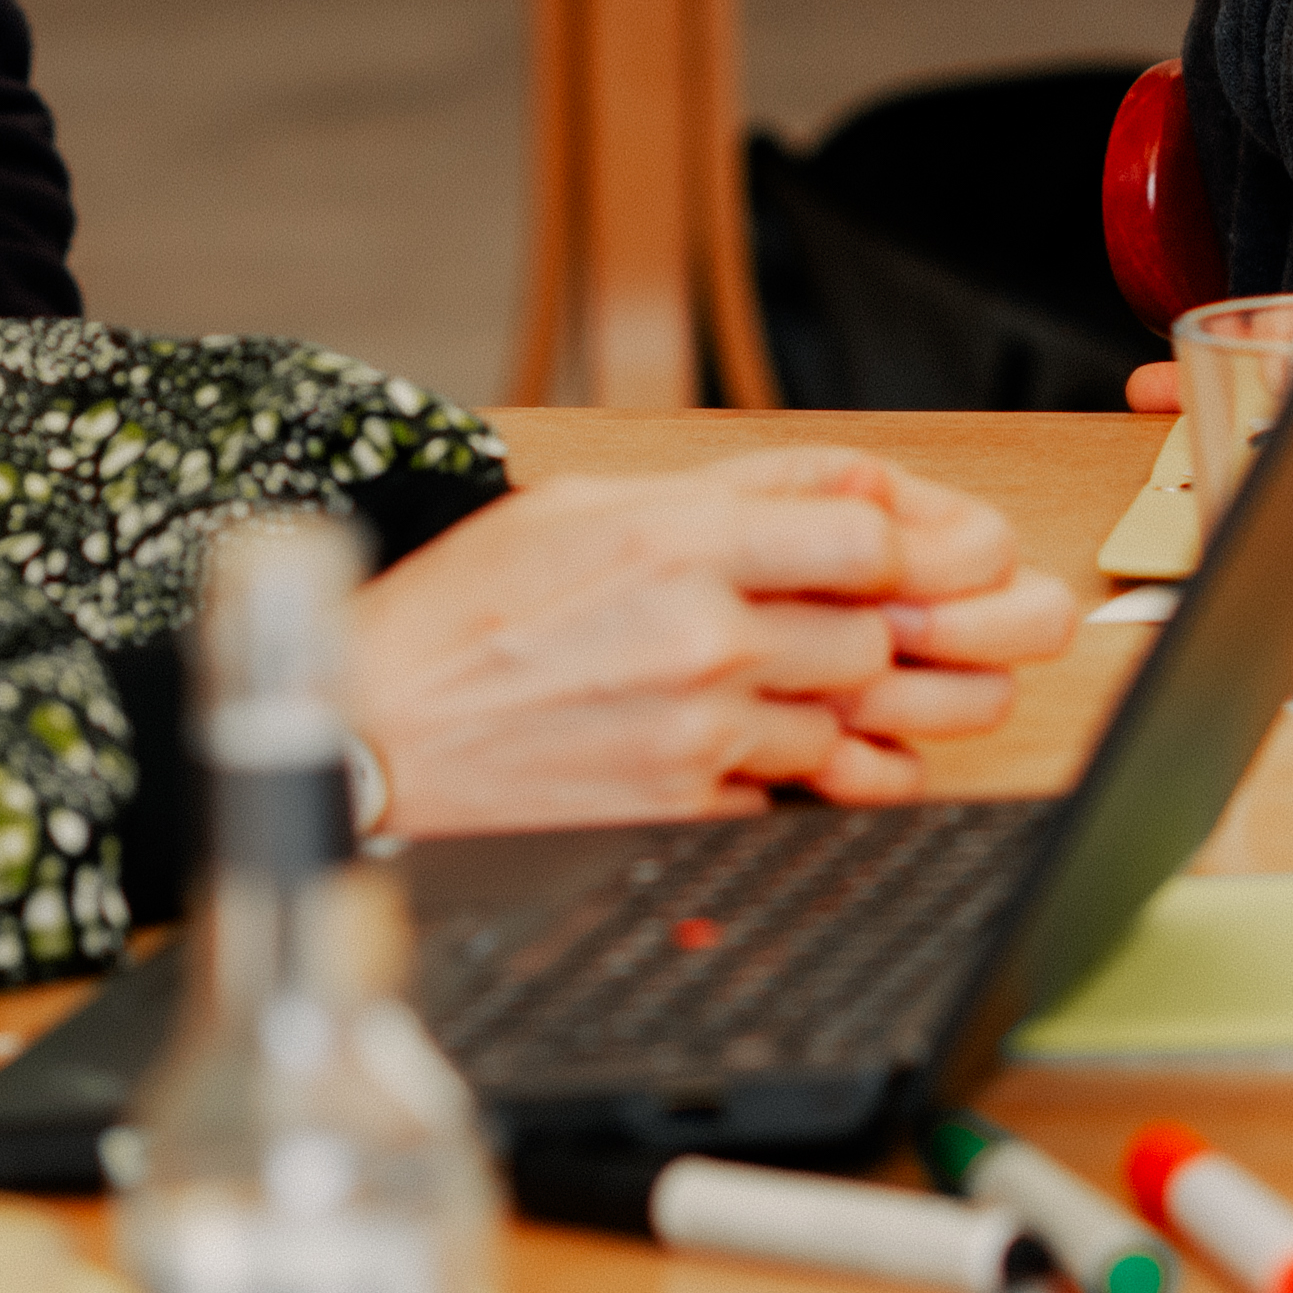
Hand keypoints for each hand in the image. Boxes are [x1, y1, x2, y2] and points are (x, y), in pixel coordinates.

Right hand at [346, 450, 1083, 834]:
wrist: (372, 730)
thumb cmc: (464, 610)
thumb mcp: (594, 501)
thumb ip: (741, 488)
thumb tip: (863, 489)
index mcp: (681, 539)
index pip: (870, 539)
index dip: (916, 550)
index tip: (920, 561)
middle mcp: (702, 632)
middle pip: (876, 634)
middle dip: (893, 632)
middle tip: (908, 627)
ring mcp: (697, 728)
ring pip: (848, 716)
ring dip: (854, 703)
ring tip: (835, 685)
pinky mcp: (682, 804)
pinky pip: (792, 789)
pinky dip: (797, 768)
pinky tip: (769, 746)